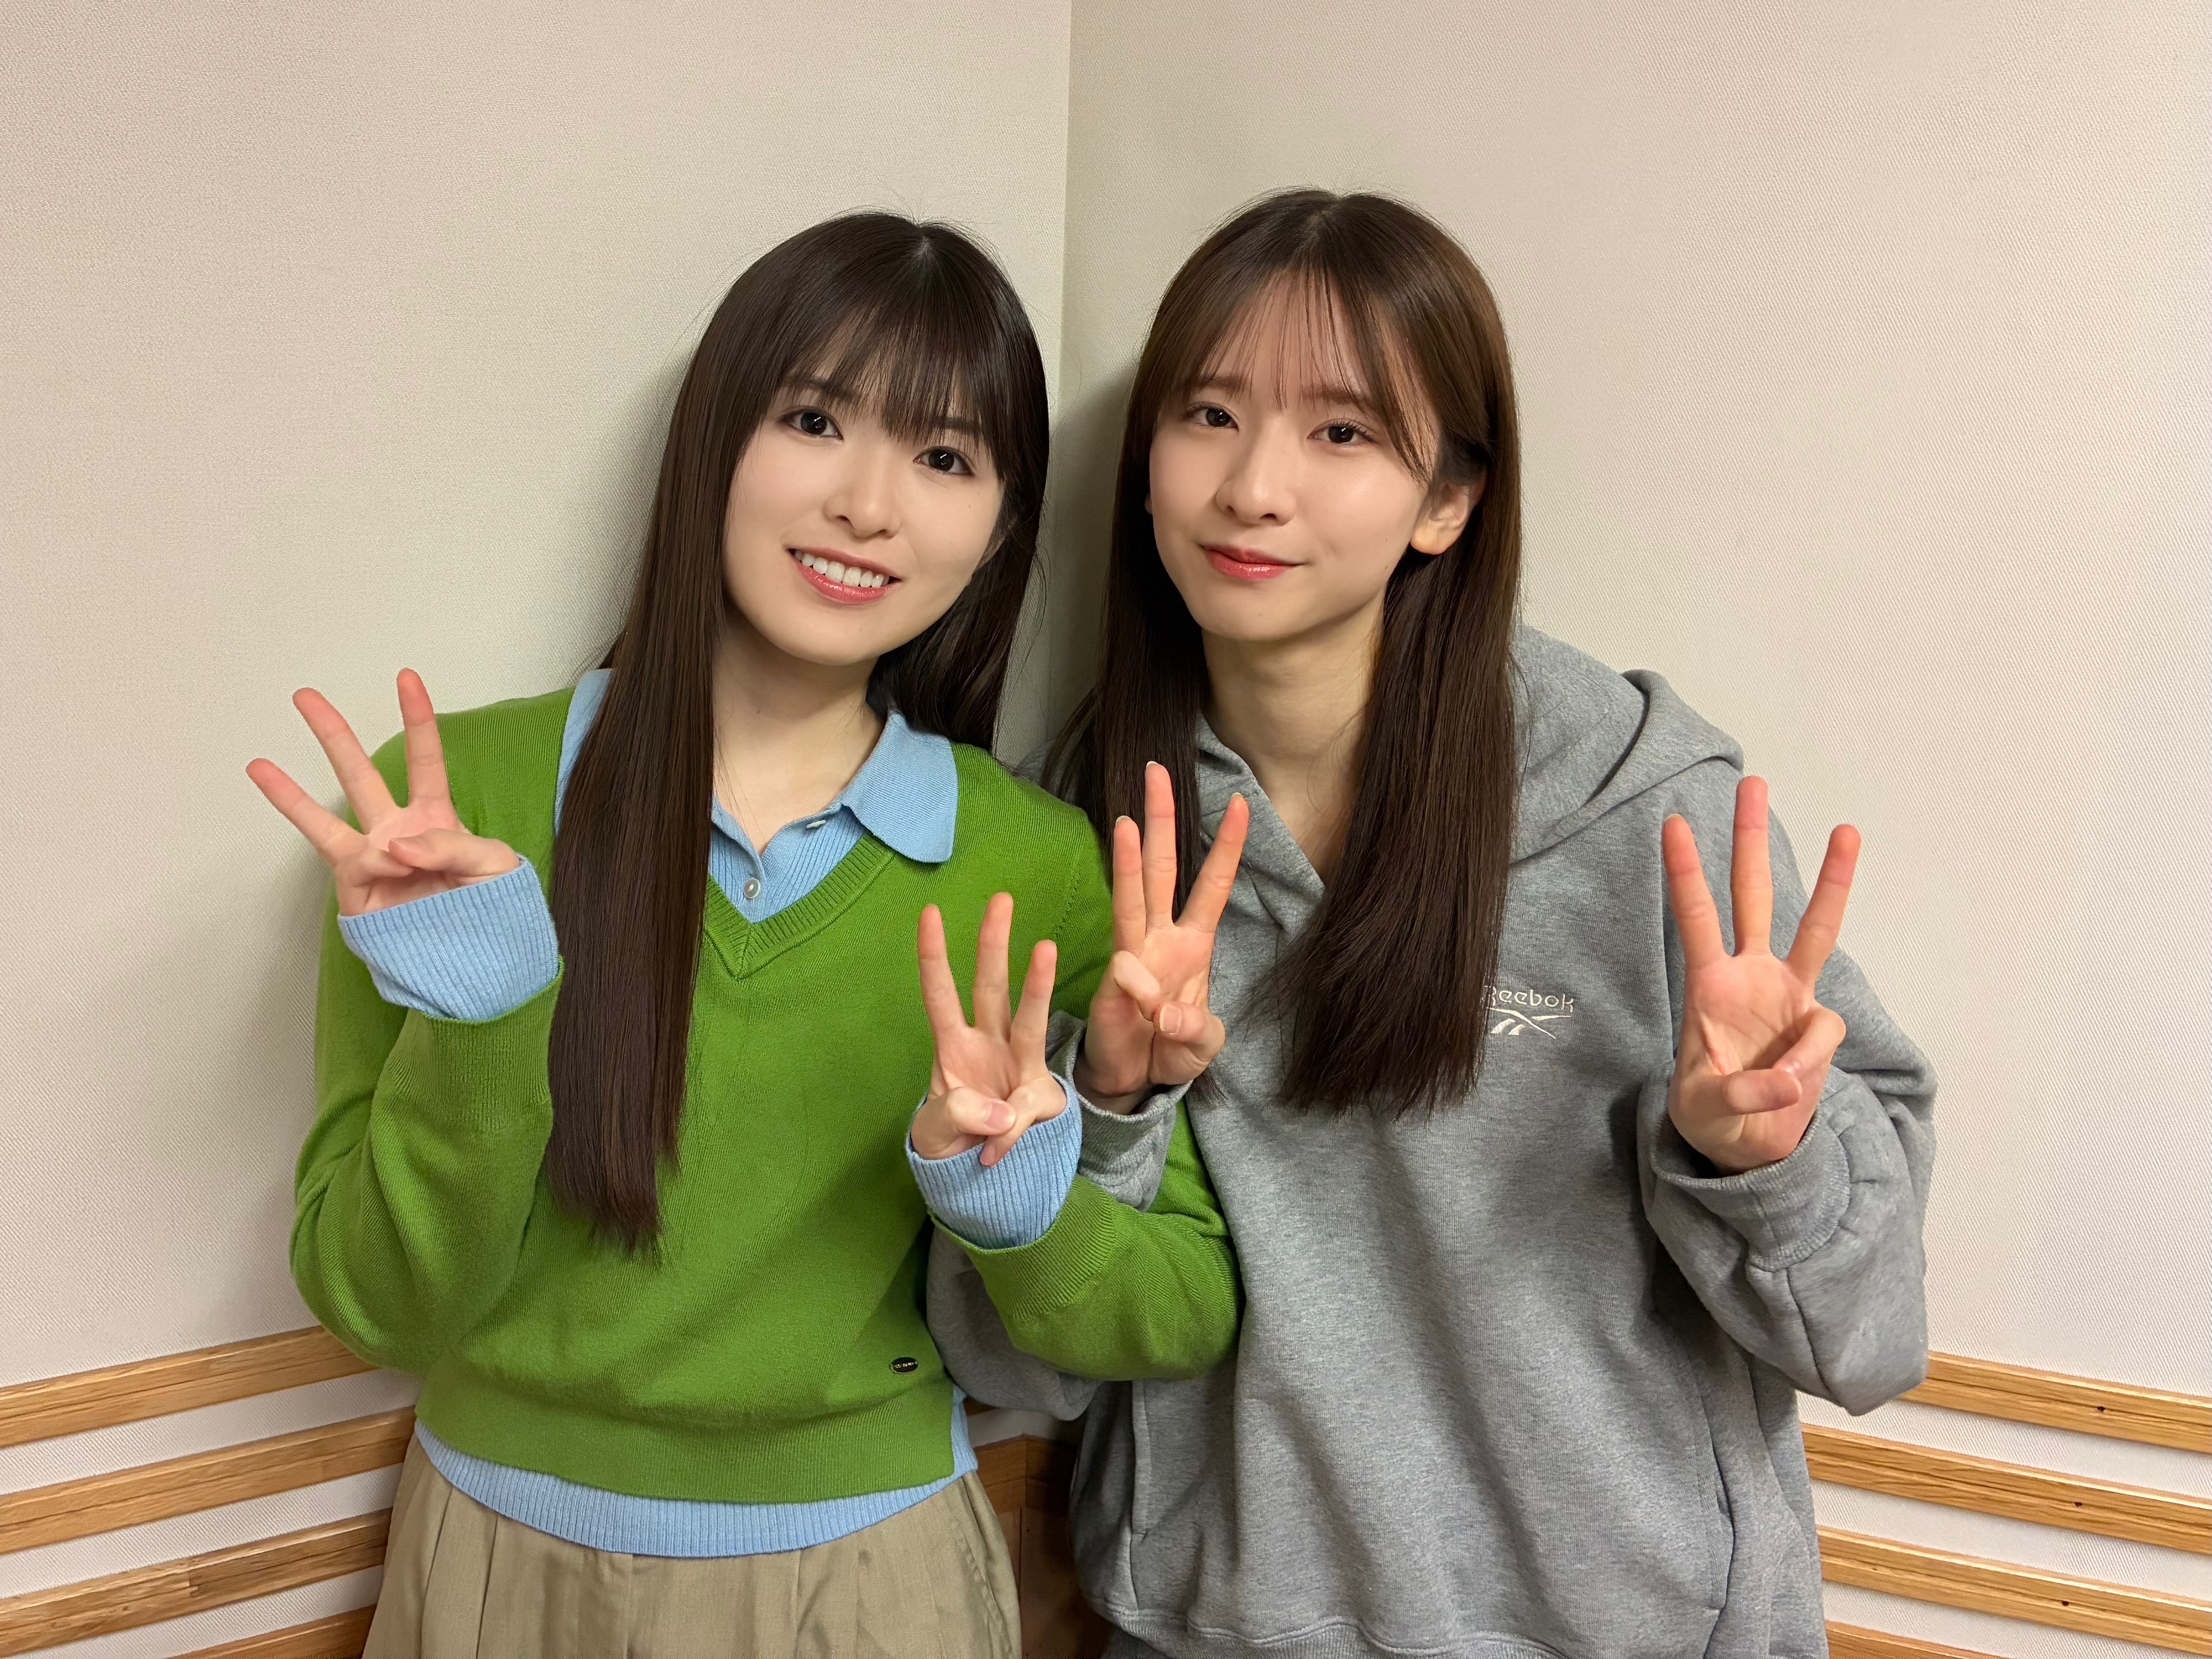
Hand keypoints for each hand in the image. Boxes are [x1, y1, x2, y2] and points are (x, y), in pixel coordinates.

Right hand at [247, 669, 520, 916]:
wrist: (479, 959)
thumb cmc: (493, 908)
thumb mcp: (495, 866)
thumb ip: (453, 846)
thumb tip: (396, 846)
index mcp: (435, 818)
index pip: (425, 760)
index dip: (418, 719)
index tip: (407, 678)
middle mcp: (396, 832)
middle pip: (360, 773)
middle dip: (333, 735)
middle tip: (304, 695)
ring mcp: (373, 860)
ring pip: (327, 818)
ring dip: (290, 794)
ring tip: (256, 765)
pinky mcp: (357, 892)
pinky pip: (352, 864)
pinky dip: (372, 861)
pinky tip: (391, 865)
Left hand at [912, 893, 1064, 1167]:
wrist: (983, 1173)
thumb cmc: (950, 1137)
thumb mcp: (937, 1132)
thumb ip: (961, 1117)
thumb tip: (1004, 1113)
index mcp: (952, 1046)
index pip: (940, 994)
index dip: (933, 956)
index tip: (930, 912)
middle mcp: (988, 1043)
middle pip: (990, 986)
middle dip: (993, 942)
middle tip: (1001, 898)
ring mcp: (1018, 1064)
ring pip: (1029, 1015)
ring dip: (1037, 982)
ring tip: (1045, 947)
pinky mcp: (1042, 1095)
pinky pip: (1032, 1107)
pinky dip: (1012, 1133)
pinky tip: (991, 1155)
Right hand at [1074, 762, 1250, 1109]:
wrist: (1134, 1080)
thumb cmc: (1172, 1049)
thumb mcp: (1203, 1044)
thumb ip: (1196, 1028)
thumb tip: (1165, 1012)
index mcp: (1194, 943)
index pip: (1212, 884)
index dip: (1227, 846)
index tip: (1241, 803)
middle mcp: (1162, 938)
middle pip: (1164, 868)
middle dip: (1162, 819)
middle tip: (1156, 771)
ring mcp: (1134, 955)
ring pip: (1132, 896)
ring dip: (1131, 861)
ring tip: (1129, 822)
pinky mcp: (1112, 984)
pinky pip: (1124, 972)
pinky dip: (1135, 986)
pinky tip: (1138, 999)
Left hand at [1662, 776, 1859, 1172]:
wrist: (1747, 1147)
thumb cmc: (1713, 1116)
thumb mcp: (1708, 1112)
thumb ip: (1744, 1097)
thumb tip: (1787, 1083)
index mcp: (1708, 985)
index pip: (1695, 918)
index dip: (1685, 873)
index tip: (1671, 822)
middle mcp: (1751, 976)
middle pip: (1754, 895)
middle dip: (1750, 841)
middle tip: (1752, 782)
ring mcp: (1788, 994)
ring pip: (1814, 927)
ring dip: (1831, 880)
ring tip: (1847, 829)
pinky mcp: (1817, 1024)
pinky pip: (1825, 1032)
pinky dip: (1809, 1063)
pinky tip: (1787, 1090)